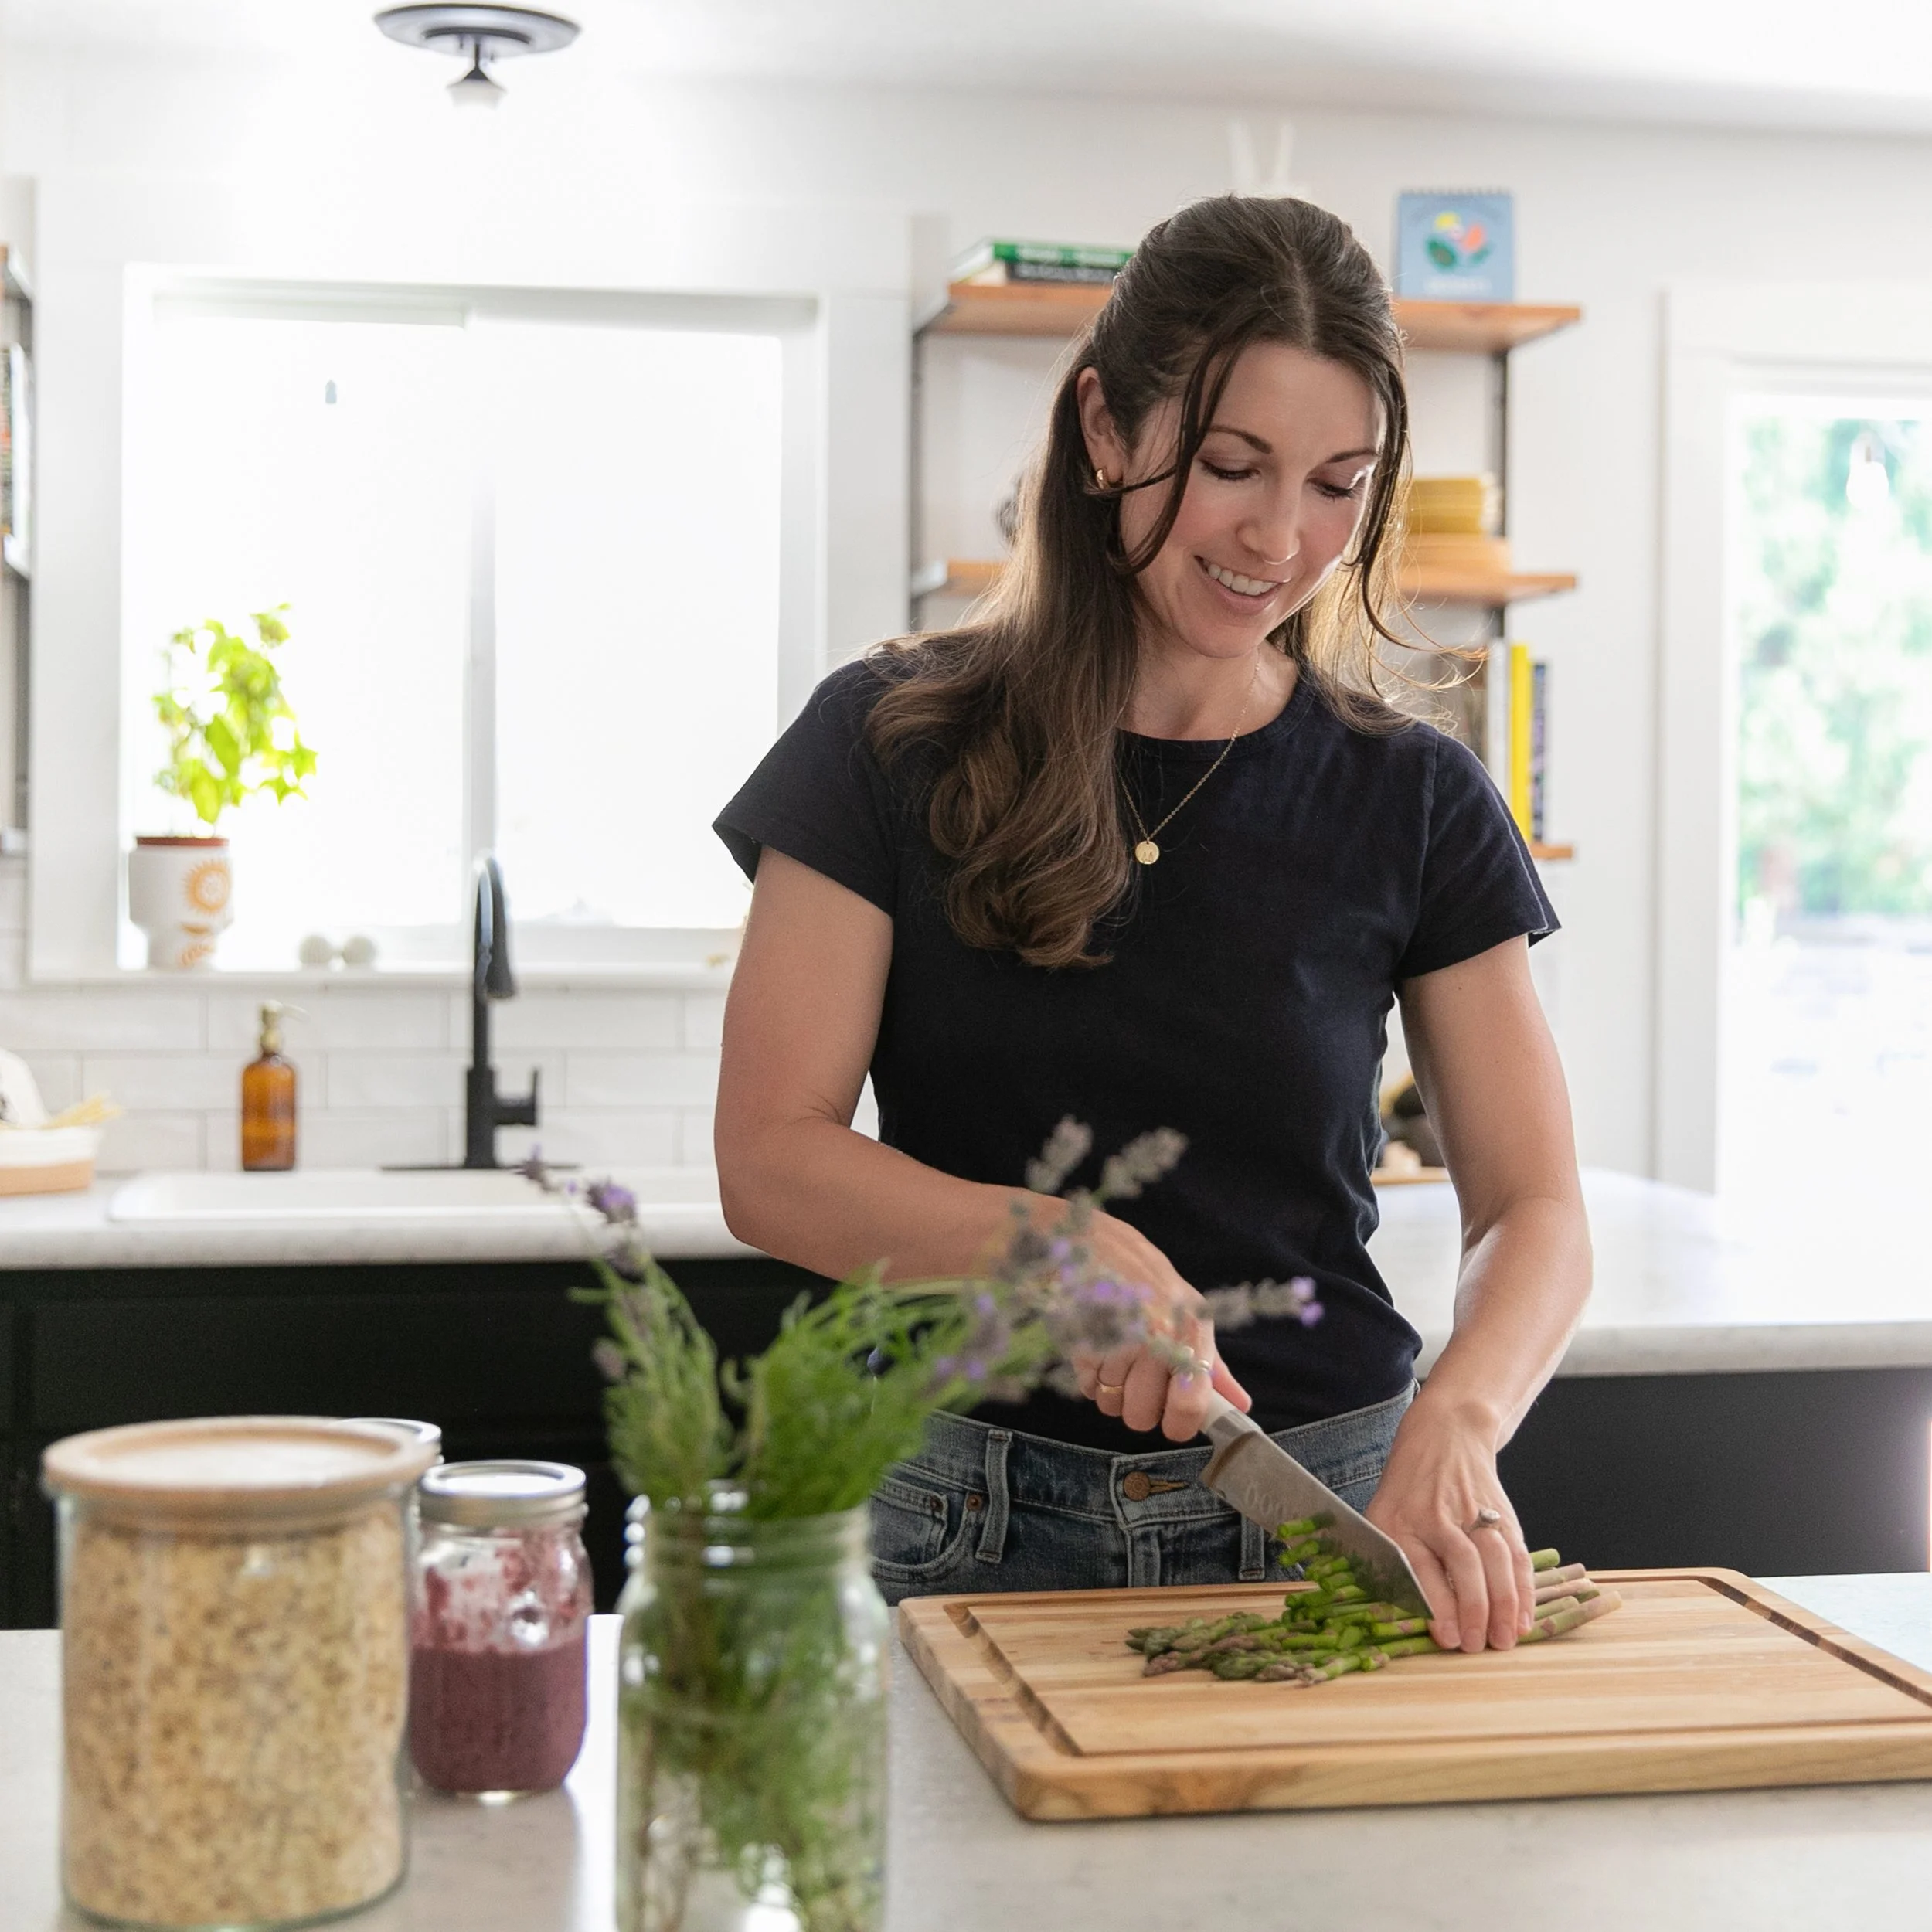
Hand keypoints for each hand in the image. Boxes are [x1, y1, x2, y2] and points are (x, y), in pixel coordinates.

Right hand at [1066, 1209, 1252, 1440]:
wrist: (1096, 1243)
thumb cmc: (1150, 1284)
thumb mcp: (1189, 1314)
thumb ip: (1213, 1365)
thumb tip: (1241, 1404)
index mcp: (1190, 1332)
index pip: (1190, 1406)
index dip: (1179, 1425)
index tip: (1172, 1421)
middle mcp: (1157, 1337)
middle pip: (1142, 1416)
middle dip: (1136, 1408)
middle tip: (1136, 1382)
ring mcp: (1117, 1339)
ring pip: (1111, 1405)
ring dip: (1110, 1391)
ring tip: (1114, 1359)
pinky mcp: (1082, 1339)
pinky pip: (1086, 1389)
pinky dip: (1089, 1379)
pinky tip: (1096, 1353)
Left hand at [1363, 1392, 1532, 1651]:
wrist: (1445, 1435)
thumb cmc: (1407, 1489)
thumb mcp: (1384, 1515)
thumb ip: (1394, 1561)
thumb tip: (1413, 1618)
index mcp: (1399, 1520)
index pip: (1419, 1567)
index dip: (1436, 1605)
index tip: (1447, 1638)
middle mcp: (1436, 1515)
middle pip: (1461, 1564)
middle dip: (1473, 1609)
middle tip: (1478, 1645)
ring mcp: (1472, 1511)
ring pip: (1495, 1559)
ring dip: (1504, 1603)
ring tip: (1507, 1639)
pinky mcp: (1501, 1512)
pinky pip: (1516, 1553)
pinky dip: (1523, 1588)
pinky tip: (1524, 1616)